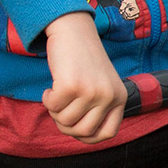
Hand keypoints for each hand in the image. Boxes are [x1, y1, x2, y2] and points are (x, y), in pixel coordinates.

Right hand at [42, 12, 127, 140]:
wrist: (73, 31)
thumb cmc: (83, 61)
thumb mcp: (101, 85)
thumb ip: (98, 108)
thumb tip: (83, 135)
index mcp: (120, 98)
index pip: (108, 133)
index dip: (88, 136)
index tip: (75, 127)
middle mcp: (109, 96)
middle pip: (84, 132)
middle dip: (66, 126)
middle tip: (60, 109)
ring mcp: (92, 91)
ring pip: (66, 121)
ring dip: (55, 111)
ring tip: (57, 94)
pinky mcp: (72, 85)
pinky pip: (53, 107)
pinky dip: (47, 100)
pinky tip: (51, 87)